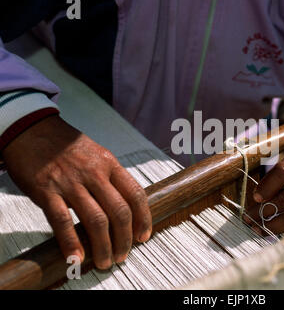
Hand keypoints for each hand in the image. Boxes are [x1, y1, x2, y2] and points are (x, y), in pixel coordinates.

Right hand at [2, 115, 151, 268]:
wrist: (32, 129)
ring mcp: (71, 182)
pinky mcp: (47, 191)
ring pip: (96, 220)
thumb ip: (111, 177)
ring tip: (106, 261)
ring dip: (104, 246)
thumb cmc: (66, 145)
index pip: (135, 194)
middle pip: (120, 212)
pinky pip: (62, 221)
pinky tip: (77, 257)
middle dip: (125, 239)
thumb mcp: (97, 154)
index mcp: (110, 164)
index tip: (143, 236)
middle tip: (124, 255)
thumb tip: (125, 204)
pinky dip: (71, 242)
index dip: (144, 219)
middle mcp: (94, 173)